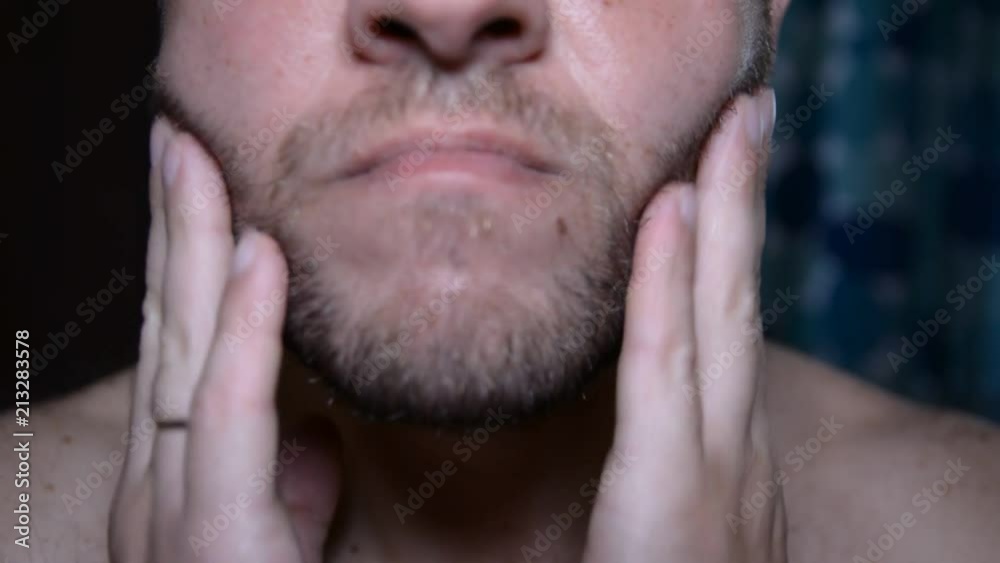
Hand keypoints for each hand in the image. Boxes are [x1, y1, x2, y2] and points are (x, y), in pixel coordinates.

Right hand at [109, 119, 339, 562]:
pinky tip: (262, 256)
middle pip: (173, 333)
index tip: (211, 194)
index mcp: (181, 483)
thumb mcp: (273, 547)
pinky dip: (247, 331)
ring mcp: (170, 509)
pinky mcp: (210, 538)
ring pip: (186, 352)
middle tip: (179, 144)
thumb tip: (307, 435)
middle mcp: (159, 485)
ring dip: (195, 251)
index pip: (189, 350)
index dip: (195, 268)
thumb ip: (280, 486)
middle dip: (174, 234)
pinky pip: (228, 412)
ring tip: (197, 162)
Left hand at [583, 90, 782, 561]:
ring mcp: (718, 468)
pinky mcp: (671, 492)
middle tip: (748, 119)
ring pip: (719, 313)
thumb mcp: (680, 535)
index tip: (718, 178)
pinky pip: (663, 367)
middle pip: (739, 301)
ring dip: (725, 214)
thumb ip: (671, 477)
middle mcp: (736, 449)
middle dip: (746, 205)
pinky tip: (672, 210)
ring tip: (731, 130)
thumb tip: (652, 435)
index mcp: (728, 458)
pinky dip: (669, 283)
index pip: (727, 333)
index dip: (727, 251)